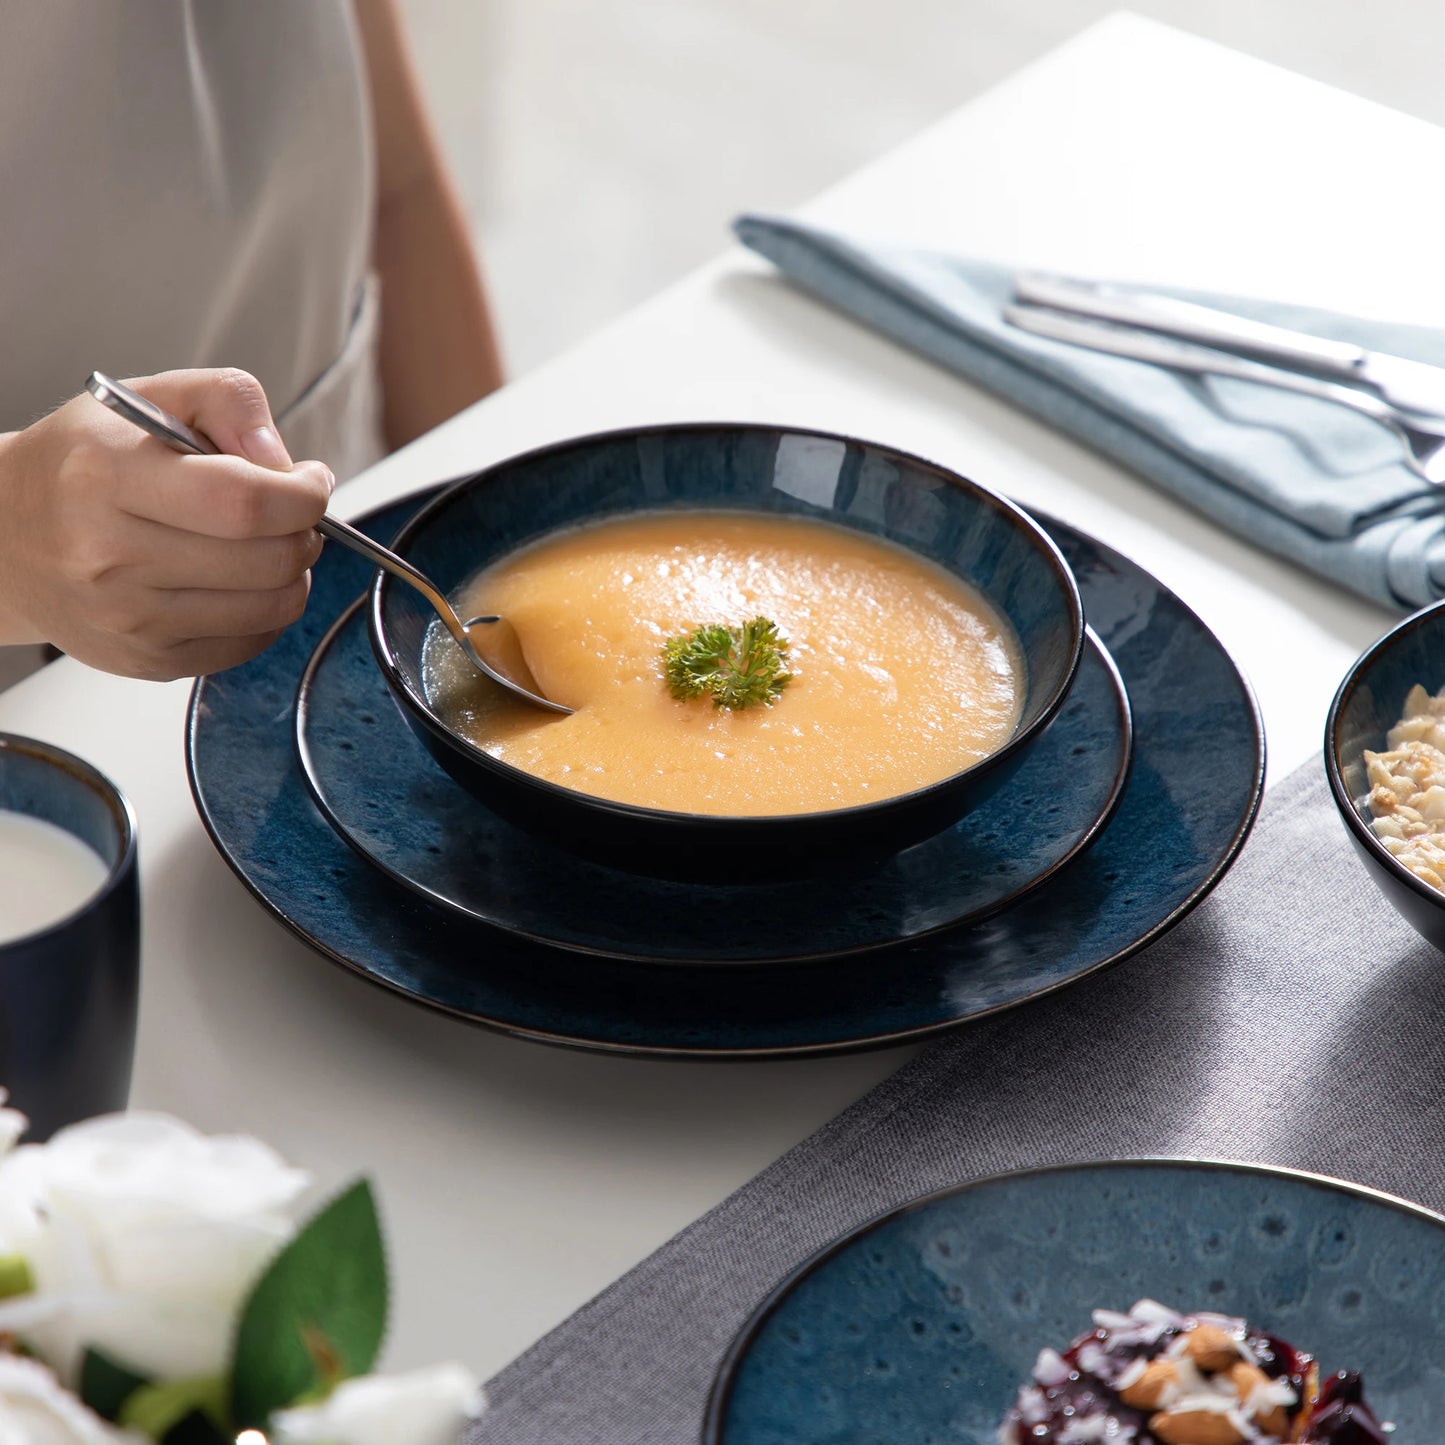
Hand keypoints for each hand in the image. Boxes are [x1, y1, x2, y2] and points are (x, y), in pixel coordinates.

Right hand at [0, 368, 332, 679]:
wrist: (8, 539)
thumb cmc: (84, 464)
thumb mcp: (147, 399)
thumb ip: (229, 402)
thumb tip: (287, 464)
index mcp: (108, 476)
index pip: (244, 501)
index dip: (303, 495)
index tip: (311, 482)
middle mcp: (110, 554)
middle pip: (268, 559)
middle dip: (305, 532)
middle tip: (293, 513)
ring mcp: (129, 618)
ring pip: (272, 607)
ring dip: (294, 574)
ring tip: (267, 545)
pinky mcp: (148, 660)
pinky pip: (251, 643)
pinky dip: (268, 611)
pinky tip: (240, 582)